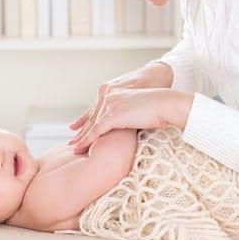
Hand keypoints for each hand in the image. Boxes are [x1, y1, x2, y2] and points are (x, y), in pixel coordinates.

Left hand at [69, 88, 192, 153]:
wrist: (166, 103)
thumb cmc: (158, 107)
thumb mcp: (138, 107)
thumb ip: (127, 112)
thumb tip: (126, 123)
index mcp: (114, 91)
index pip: (97, 109)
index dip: (87, 121)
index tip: (80, 130)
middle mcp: (109, 95)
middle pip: (92, 117)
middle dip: (82, 130)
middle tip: (72, 142)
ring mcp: (110, 104)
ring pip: (91, 124)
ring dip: (81, 138)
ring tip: (73, 148)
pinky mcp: (113, 115)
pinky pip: (96, 130)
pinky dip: (86, 140)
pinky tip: (79, 148)